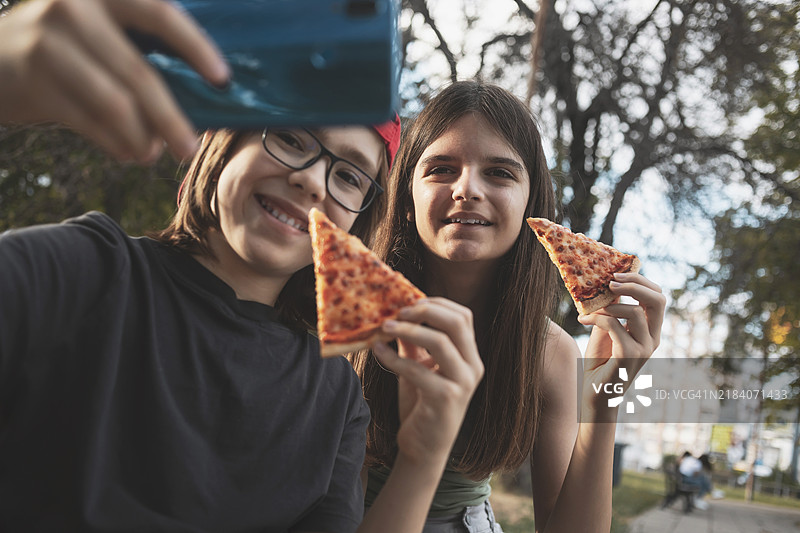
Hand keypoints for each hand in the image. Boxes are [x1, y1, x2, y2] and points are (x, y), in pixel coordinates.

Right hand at [0, 0, 229, 161]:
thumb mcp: (97, 26)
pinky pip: (90, 124)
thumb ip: (140, 46)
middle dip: (171, 118)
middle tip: (189, 147)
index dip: (196, 47)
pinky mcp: (33, 84)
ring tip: (154, 154)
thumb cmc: (63, 44)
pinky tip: (129, 153)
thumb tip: (202, 92)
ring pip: (115, 105)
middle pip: (139, 73)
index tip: (223, 79)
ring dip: (142, 138)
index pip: (160, 13)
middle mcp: (72, 8)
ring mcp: (47, 45)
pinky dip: (116, 144)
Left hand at [371, 298, 483, 466]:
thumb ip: (412, 342)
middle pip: (457, 322)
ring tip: (383, 327)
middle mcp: (473, 367)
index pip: (463, 316)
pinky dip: (395, 358)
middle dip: (426, 310)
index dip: (437, 303)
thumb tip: (397, 313)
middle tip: (397, 309)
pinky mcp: (446, 399)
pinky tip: (378, 351)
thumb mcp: (417, 367)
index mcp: (470, 356)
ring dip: (408, 330)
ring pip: (440, 342)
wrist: (424, 448)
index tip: (409, 299)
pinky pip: (418, 370)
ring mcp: (463, 383)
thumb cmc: (421, 405)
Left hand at [577, 272, 665, 418]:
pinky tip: (583, 320)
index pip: (658, 297)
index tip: (617, 274)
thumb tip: (606, 285)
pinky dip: (598, 318)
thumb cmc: (599, 362)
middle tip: (610, 281)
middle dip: (635, 284)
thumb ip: (612, 311)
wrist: (594, 395)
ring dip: (610, 304)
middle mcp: (653, 339)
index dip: (641, 281)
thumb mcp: (606, 330)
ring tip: (590, 308)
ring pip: (636, 312)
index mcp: (651, 331)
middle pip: (658, 300)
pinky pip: (615, 326)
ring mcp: (644, 349)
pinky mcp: (629, 357)